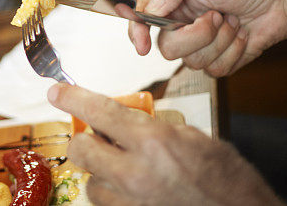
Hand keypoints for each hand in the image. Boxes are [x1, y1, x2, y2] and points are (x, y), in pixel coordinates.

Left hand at [48, 84, 281, 205]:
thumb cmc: (229, 181)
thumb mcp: (194, 139)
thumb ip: (153, 128)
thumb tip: (125, 122)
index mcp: (154, 142)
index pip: (100, 112)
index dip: (73, 98)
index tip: (56, 91)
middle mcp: (136, 173)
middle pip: (81, 149)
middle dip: (86, 140)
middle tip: (100, 138)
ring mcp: (132, 203)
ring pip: (91, 183)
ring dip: (101, 173)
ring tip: (127, 171)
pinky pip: (107, 205)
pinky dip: (114, 196)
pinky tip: (135, 191)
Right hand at [126, 0, 286, 76]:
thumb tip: (151, 9)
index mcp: (172, 3)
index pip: (142, 21)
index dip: (137, 33)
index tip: (142, 44)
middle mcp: (182, 25)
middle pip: (168, 49)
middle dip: (196, 36)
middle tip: (215, 16)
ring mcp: (201, 45)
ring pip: (194, 62)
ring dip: (220, 41)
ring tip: (232, 21)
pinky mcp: (220, 60)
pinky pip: (216, 70)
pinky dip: (233, 52)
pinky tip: (242, 34)